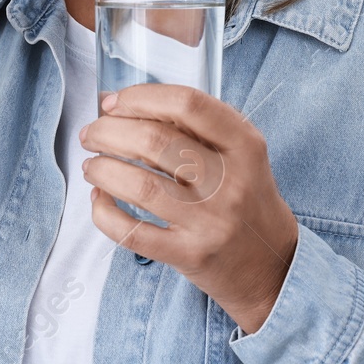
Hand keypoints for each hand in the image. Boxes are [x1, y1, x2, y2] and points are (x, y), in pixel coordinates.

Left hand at [78, 84, 297, 334]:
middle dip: (109, 131)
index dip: (141, 98)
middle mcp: (230, 182)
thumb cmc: (245, 199)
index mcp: (245, 146)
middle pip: (155, 142)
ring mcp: (209, 222)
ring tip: (91, 165)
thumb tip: (116, 102)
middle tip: (91, 134)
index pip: (188, 105)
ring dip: (102, 169)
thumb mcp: (238, 154)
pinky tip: (100, 200)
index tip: (113, 102)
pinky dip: (105, 214)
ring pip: (140, 186)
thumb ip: (189, 126)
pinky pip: (134, 233)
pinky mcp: (189, 255)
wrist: (272, 266)